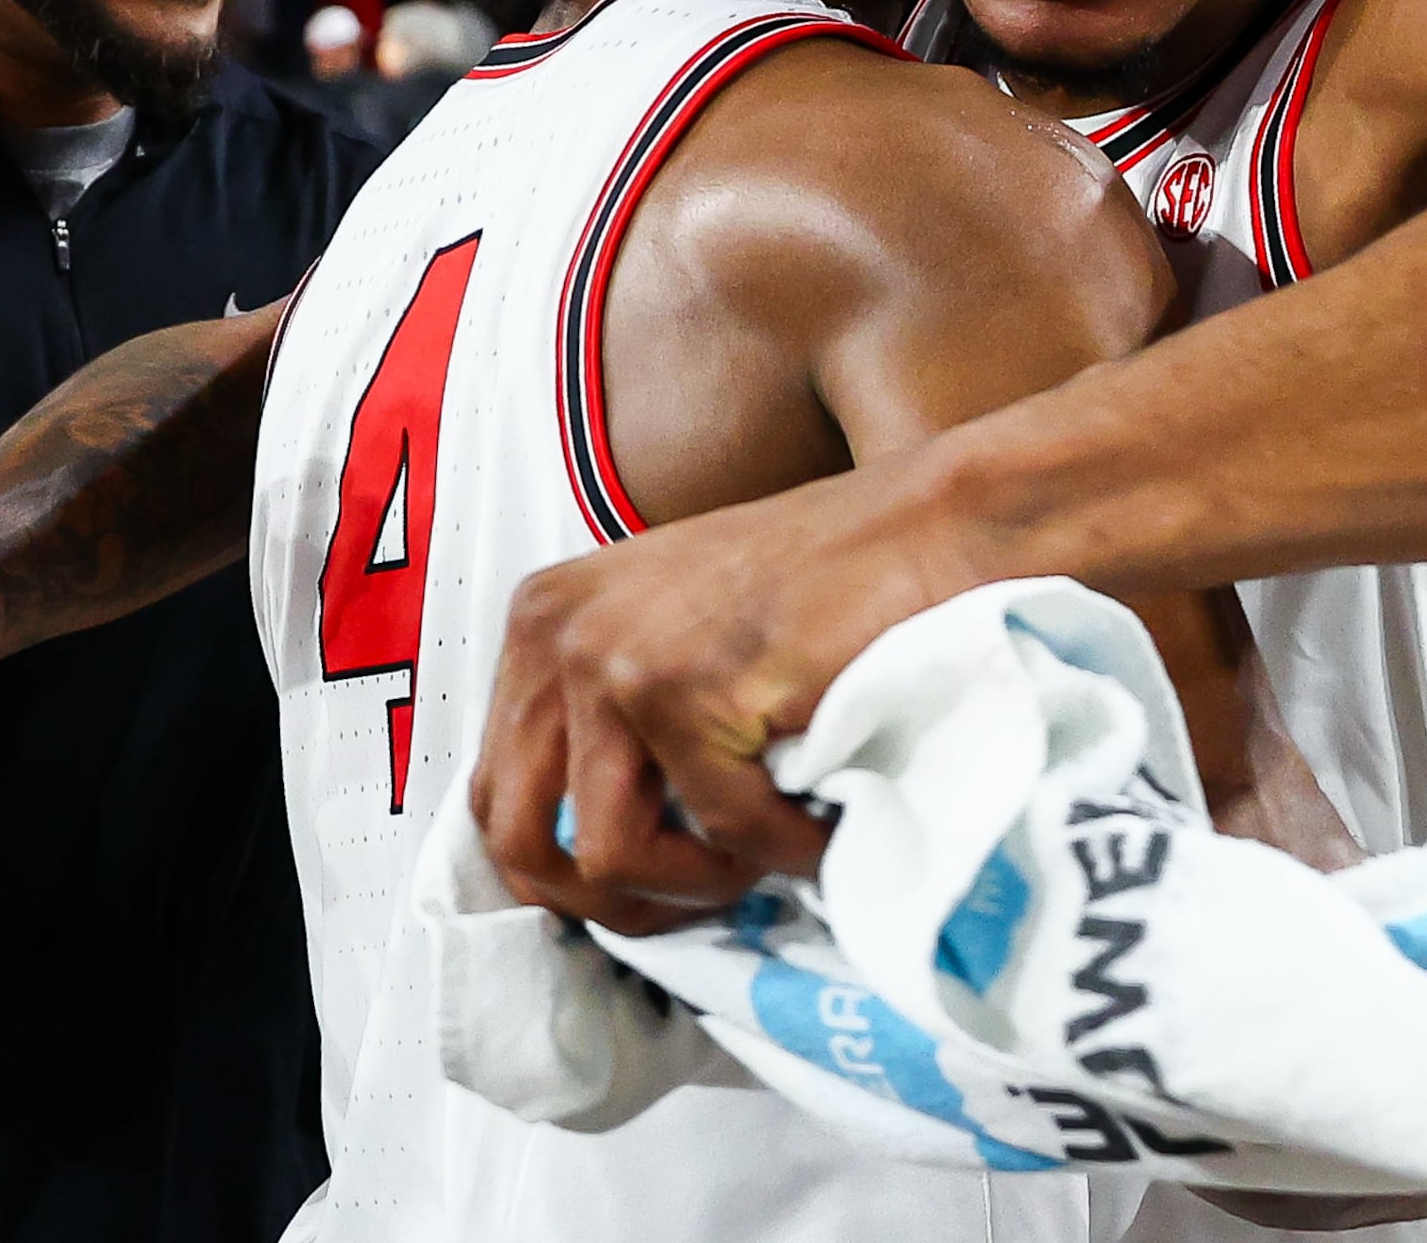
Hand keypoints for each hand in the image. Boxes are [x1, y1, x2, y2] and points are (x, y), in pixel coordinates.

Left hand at [467, 461, 998, 932]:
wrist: (932, 524)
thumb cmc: (823, 587)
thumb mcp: (674, 636)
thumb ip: (614, 723)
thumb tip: (585, 862)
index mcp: (541, 621)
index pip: (494, 794)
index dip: (566, 868)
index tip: (649, 884)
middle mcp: (556, 633)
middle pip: (518, 841)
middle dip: (613, 901)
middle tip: (702, 897)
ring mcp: (615, 657)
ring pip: (607, 856)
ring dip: (697, 884)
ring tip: (765, 855)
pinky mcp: (686, 687)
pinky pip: (721, 832)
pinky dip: (782, 850)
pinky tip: (822, 819)